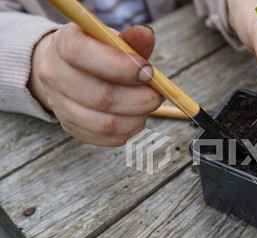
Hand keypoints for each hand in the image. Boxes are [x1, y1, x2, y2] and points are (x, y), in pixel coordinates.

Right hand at [28, 23, 163, 146]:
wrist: (69, 69)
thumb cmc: (99, 52)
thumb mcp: (112, 39)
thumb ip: (131, 40)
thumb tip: (146, 35)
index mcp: (63, 44)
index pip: (82, 55)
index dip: (121, 66)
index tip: (148, 71)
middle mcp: (54, 75)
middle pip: (100, 96)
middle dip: (139, 99)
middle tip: (158, 95)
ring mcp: (60, 105)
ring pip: (105, 123)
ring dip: (137, 118)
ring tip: (149, 106)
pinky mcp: (71, 127)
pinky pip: (106, 139)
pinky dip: (130, 131)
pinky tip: (137, 118)